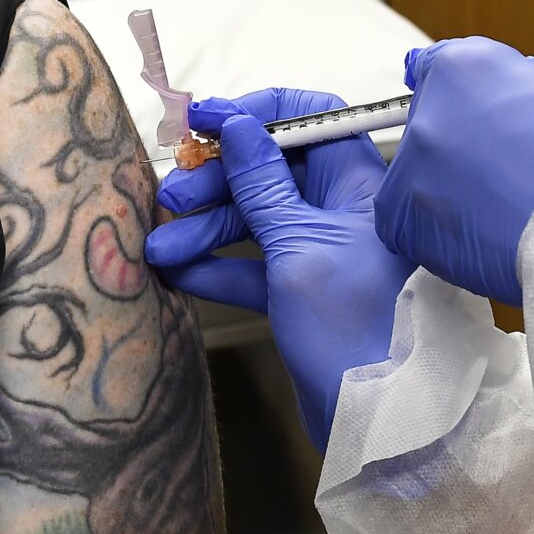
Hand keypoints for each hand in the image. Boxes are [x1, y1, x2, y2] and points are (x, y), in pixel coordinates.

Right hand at [145, 89, 415, 451]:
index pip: (313, 119)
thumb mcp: (298, 246)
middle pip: (273, 170)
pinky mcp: (304, 290)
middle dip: (217, 182)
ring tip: (157, 249)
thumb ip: (263, 185)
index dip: (258, 113)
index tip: (205, 121)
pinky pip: (256, 265)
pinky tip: (178, 275)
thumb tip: (237, 126)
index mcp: (361, 185)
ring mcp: (323, 251)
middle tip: (170, 199)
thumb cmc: (351, 326)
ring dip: (205, 230)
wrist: (375, 419)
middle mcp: (344, 210)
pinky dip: (219, 268)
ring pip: (257, 219)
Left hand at [376, 36, 533, 305]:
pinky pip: (413, 231)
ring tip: (503, 217)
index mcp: (464, 68)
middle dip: (458, 157)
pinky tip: (488, 241)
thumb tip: (499, 85)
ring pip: (416, 186)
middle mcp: (428, 111)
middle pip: (427, 134)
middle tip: (507, 181)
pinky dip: (445, 240)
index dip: (462, 109)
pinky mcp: (406, 222)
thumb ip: (510, 86)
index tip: (476, 129)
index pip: (434, 75)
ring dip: (448, 201)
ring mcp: (412, 168)